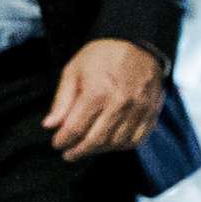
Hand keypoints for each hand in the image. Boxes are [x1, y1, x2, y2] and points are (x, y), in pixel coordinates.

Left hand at [43, 39, 166, 160]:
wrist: (139, 46)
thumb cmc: (102, 57)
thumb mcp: (74, 70)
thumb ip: (62, 100)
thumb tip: (49, 125)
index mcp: (97, 92)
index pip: (76, 128)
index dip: (63, 140)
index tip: (57, 144)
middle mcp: (120, 104)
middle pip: (96, 140)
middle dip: (79, 151)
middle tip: (68, 155)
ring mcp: (138, 111)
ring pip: (116, 143)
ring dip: (98, 150)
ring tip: (86, 148)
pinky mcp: (151, 114)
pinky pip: (136, 140)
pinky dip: (120, 146)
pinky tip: (108, 144)